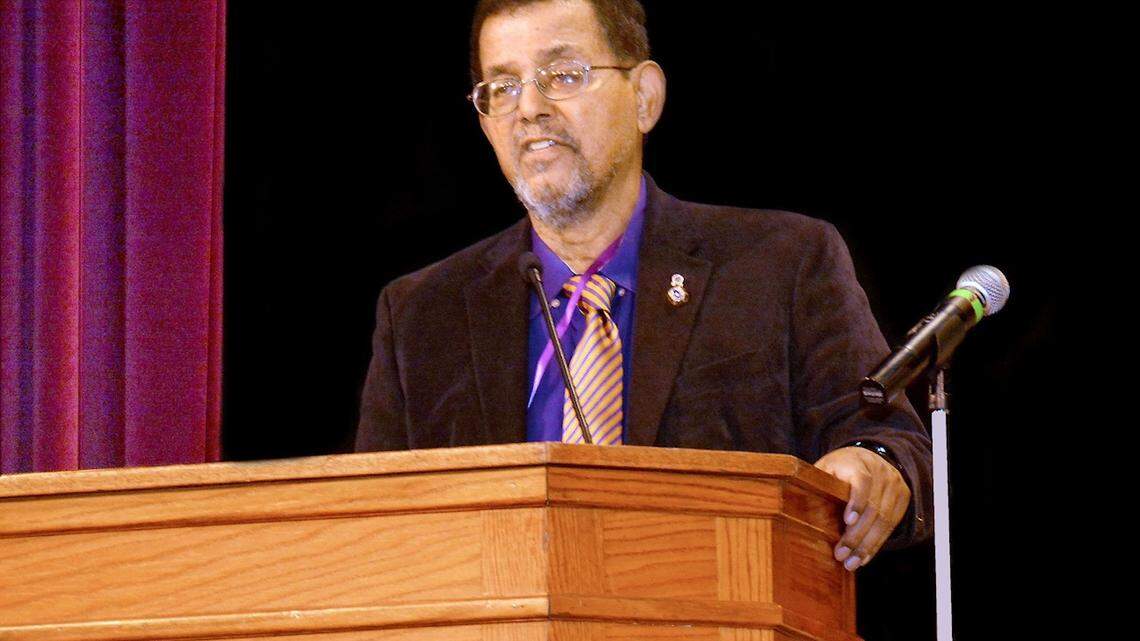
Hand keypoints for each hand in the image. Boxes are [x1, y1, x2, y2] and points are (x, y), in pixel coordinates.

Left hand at [814, 446, 909, 571]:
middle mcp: (881, 472)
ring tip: (851, 563)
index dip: (856, 501)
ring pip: (884, 520)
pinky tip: (864, 557)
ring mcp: (894, 485)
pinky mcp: (902, 498)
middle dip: (856, 535)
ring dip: (867, 545)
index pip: (862, 481)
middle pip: (873, 507)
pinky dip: (876, 544)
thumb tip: (795, 504)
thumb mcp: (825, 468)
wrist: (870, 456)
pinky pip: (891, 526)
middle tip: (841, 555)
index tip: (847, 520)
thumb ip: (817, 482)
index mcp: (857, 463)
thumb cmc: (839, 468)